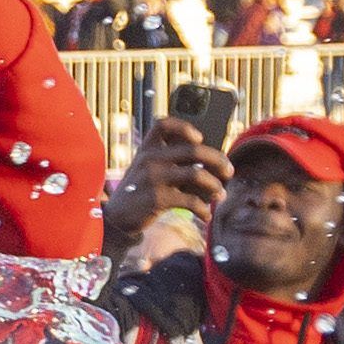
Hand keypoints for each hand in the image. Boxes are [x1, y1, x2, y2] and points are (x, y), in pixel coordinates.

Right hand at [104, 118, 232, 248]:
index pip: (163, 125)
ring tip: (221, 194)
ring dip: (216, 186)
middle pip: (194, 150)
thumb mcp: (146, 170)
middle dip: (218, 160)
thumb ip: (170, 162)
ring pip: (198, 175)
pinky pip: (191, 201)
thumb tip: (211, 165)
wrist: (115, 218)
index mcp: (147, 149)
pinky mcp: (158, 199)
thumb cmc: (139, 192)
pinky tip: (206, 214)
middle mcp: (150, 160)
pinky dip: (204, 210)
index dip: (185, 127)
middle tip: (228, 171)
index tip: (199, 138)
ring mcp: (154, 179)